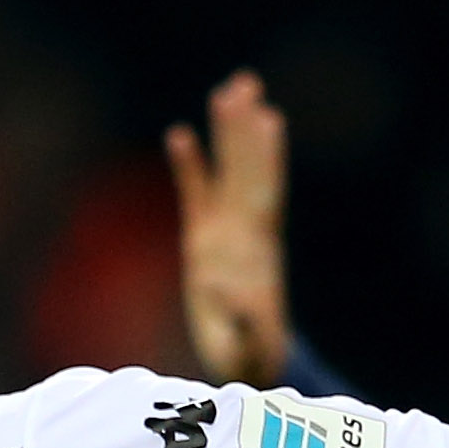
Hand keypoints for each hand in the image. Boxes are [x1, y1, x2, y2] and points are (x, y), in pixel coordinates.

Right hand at [164, 69, 292, 387]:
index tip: (269, 120)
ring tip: (228, 90)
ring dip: (227, 134)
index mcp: (258, 253)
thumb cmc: (249, 358)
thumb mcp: (248, 348)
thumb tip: (230, 291)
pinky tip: (180, 135)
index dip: (265, 158)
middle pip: (246, 170)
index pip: (263, 194)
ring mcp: (224, 233)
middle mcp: (245, 233)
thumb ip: (244, 324)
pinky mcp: (203, 241)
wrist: (245, 365)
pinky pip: (195, 196)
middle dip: (245, 128)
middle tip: (246, 83)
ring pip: (226, 174)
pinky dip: (189, 167)